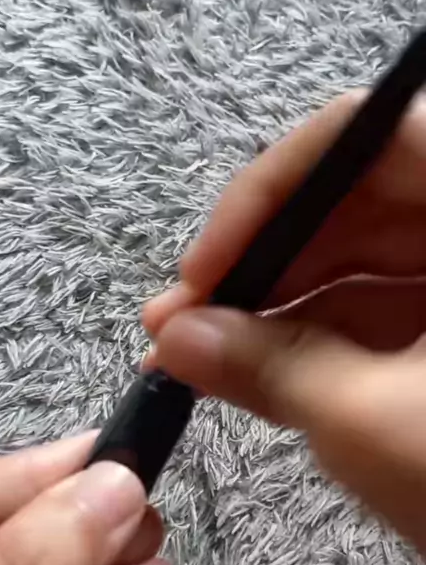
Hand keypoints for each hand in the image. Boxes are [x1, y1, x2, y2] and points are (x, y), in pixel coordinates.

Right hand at [143, 90, 425, 553]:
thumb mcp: (374, 426)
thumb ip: (268, 366)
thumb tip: (175, 337)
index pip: (369, 138)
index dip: (269, 195)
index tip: (202, 269)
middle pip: (360, 202)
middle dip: (262, 265)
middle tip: (179, 322)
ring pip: (368, 263)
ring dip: (280, 307)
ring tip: (197, 355)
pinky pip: (389, 312)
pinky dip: (320, 340)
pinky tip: (253, 370)